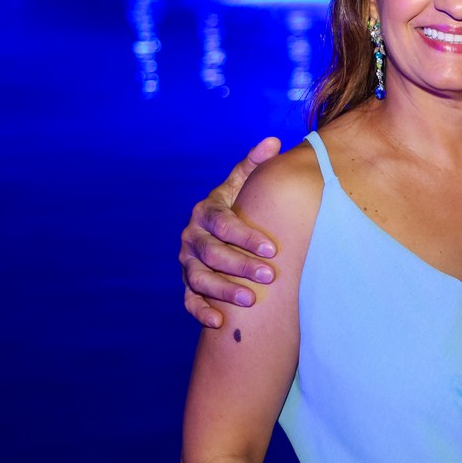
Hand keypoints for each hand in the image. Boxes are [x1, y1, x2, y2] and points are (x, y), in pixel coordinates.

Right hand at [179, 138, 282, 328]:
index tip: (273, 248)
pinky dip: (201, 311)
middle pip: (211, 253)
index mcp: (206, 212)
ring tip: (250, 300)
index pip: (224, 224)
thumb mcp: (243, 185)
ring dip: (223, 290)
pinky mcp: (187, 284)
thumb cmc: (238, 206)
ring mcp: (187, 262)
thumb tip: (274, 140)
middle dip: (240, 265)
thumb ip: (255, 165)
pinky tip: (220, 322)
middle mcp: (192, 237)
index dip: (247, 237)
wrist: (217, 230)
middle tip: (269, 276)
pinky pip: (189, 300)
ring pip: (199, 279)